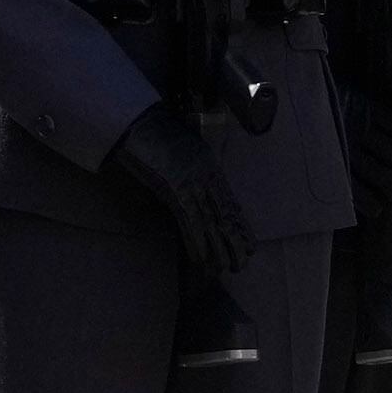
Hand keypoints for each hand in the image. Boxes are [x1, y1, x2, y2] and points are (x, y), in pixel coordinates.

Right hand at [105, 102, 255, 286]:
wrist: (141, 124)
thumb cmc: (159, 134)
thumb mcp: (186, 151)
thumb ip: (195, 169)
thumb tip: (194, 189)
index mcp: (212, 168)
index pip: (230, 204)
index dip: (241, 227)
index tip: (250, 245)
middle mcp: (208, 178)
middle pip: (226, 216)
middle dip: (235, 243)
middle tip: (241, 264)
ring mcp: (193, 184)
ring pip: (212, 223)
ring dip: (219, 249)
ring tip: (227, 269)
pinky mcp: (176, 190)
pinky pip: (190, 221)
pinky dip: (196, 242)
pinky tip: (201, 259)